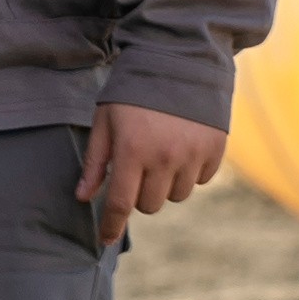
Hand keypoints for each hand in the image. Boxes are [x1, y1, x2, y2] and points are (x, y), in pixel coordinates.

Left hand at [80, 103, 227, 244]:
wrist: (179, 59)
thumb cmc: (133, 91)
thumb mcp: (105, 121)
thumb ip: (95, 161)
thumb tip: (83, 197)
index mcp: (132, 151)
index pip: (120, 203)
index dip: (111, 226)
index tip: (105, 239)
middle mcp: (165, 158)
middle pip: (150, 205)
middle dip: (139, 194)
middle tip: (136, 169)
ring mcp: (193, 155)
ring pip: (177, 195)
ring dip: (165, 184)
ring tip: (160, 153)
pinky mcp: (215, 149)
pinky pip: (200, 179)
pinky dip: (190, 172)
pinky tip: (182, 146)